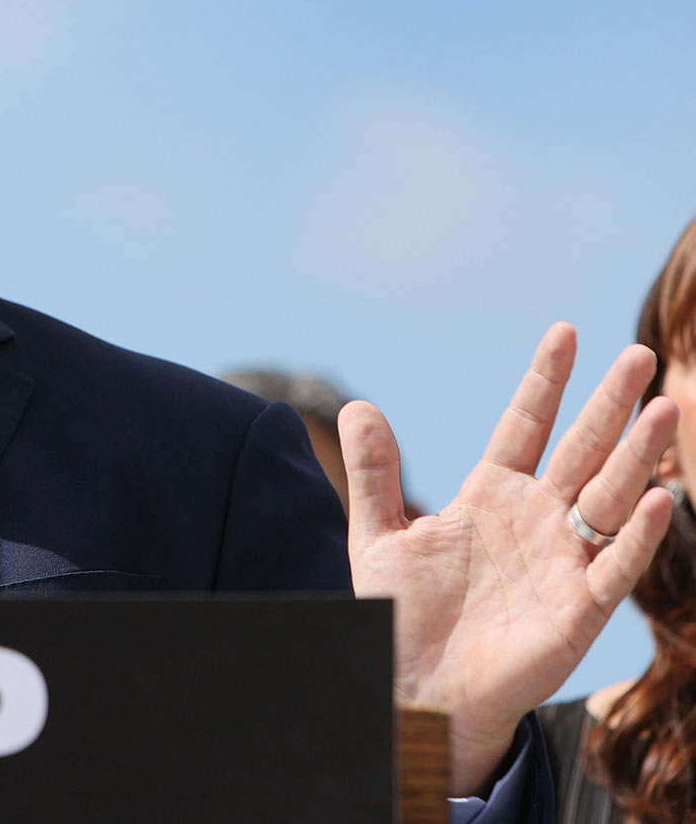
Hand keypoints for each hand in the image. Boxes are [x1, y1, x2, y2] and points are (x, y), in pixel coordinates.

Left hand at [342, 323, 679, 796]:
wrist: (415, 689)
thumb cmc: (400, 615)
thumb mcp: (378, 534)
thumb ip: (374, 472)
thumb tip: (357, 405)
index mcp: (489, 496)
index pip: (525, 426)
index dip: (545, 382)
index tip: (564, 332)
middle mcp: (534, 520)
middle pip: (580, 450)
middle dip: (609, 404)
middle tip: (640, 355)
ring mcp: (561, 562)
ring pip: (608, 497)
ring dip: (636, 456)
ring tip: (664, 409)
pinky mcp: (578, 611)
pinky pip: (614, 566)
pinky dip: (634, 535)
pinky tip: (652, 499)